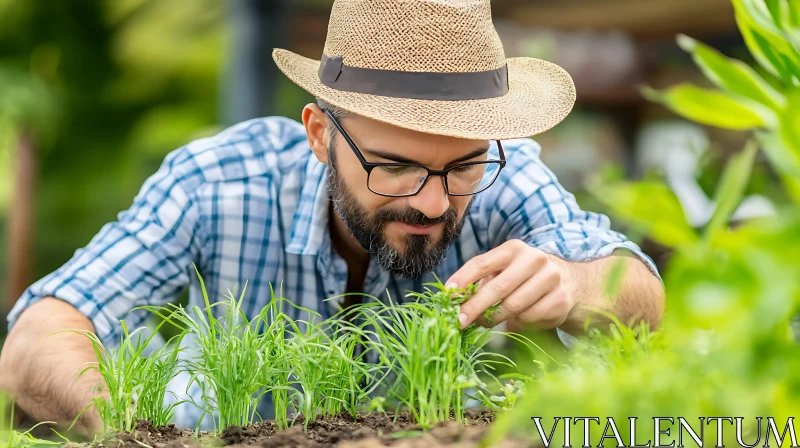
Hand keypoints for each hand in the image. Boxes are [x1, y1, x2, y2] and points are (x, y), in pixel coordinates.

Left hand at [446, 239, 574, 329]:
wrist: (570, 283)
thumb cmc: (525, 277)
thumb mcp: (504, 271)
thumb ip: (481, 282)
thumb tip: (454, 301)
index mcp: (513, 249)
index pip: (482, 263)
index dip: (463, 279)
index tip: (448, 294)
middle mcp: (533, 259)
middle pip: (497, 288)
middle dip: (474, 307)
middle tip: (459, 321)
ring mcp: (550, 279)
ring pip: (513, 306)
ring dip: (496, 318)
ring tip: (488, 321)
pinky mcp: (560, 299)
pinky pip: (530, 318)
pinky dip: (518, 322)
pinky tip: (519, 318)